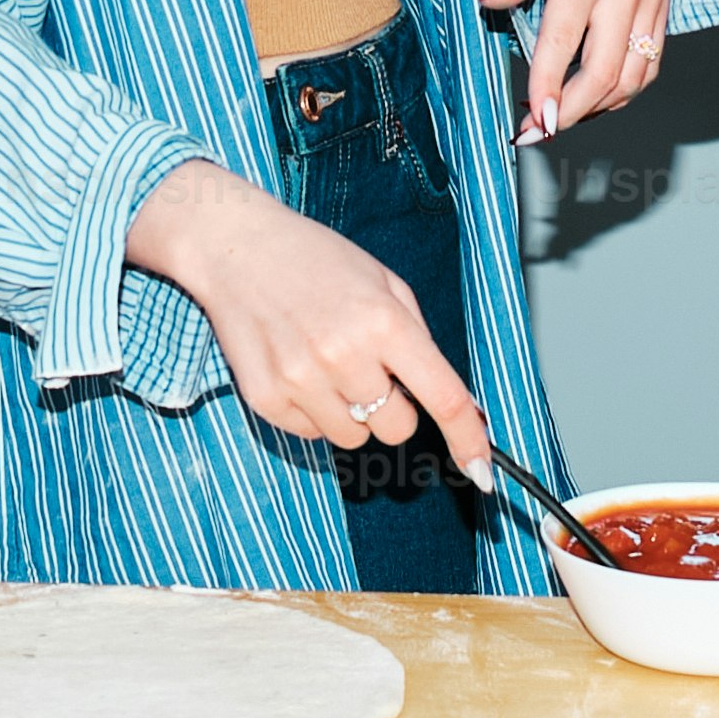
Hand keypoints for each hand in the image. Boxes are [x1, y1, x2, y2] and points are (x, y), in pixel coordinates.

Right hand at [125, 161, 489, 466]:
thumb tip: (455, 403)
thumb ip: (418, 339)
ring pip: (354, 439)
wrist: (236, 247)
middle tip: (368, 367)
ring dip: (351, 412)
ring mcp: (302, 380)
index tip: (482, 470)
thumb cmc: (315, 260)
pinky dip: (313, 411)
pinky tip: (298, 367)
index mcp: (384, 322)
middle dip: (393, 407)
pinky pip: (312, 436)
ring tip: (326, 362)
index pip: (445, 398)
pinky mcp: (267, 399)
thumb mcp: (383, 282)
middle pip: (397, 428)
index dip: (469, 440)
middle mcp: (345, 355)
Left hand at [485, 0, 671, 145]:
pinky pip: (650, 61)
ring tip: (559, 118)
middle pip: (606, 71)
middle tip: (537, 131)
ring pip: (634, 75)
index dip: (549, 87)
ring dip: (598, 108)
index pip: (565, 42)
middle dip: (571, 111)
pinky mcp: (662, 4)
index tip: (533, 120)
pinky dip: (624, 89)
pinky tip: (594, 97)